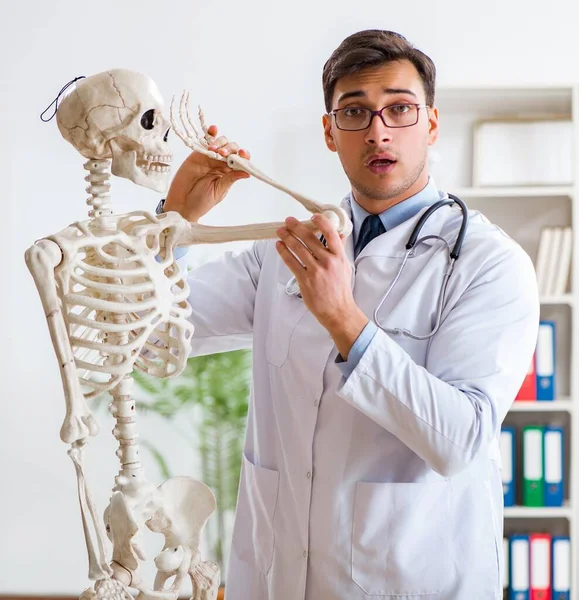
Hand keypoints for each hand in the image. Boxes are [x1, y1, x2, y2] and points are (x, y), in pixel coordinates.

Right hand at [164, 125, 250, 221]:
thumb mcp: (218, 191)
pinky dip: (210, 134)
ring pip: (220, 143)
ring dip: (221, 143)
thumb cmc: (201, 202)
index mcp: (229, 173)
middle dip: (230, 149)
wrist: (182, 203)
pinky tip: (213, 130)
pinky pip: (205, 141)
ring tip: (215, 149)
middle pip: (231, 149)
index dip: (243, 156)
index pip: (240, 161)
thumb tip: (246, 173)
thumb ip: (230, 179)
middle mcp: (221, 164)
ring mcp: (209, 158)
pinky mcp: (197, 154)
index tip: (242, 154)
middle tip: (223, 154)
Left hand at [276, 214, 368, 357]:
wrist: (338, 310)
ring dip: (287, 237)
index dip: (321, 222)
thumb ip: (340, 249)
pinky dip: (284, 252)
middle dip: (296, 227)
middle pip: (309, 238)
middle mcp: (327, 261)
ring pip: (298, 249)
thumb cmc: (341, 289)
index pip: (330, 233)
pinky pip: (291, 262)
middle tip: (288, 221)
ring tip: (280, 231)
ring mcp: (315, 271)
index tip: (313, 216)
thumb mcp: (344, 266)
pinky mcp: (305, 280)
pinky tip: (279, 246)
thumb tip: (339, 233)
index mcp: (339, 256)